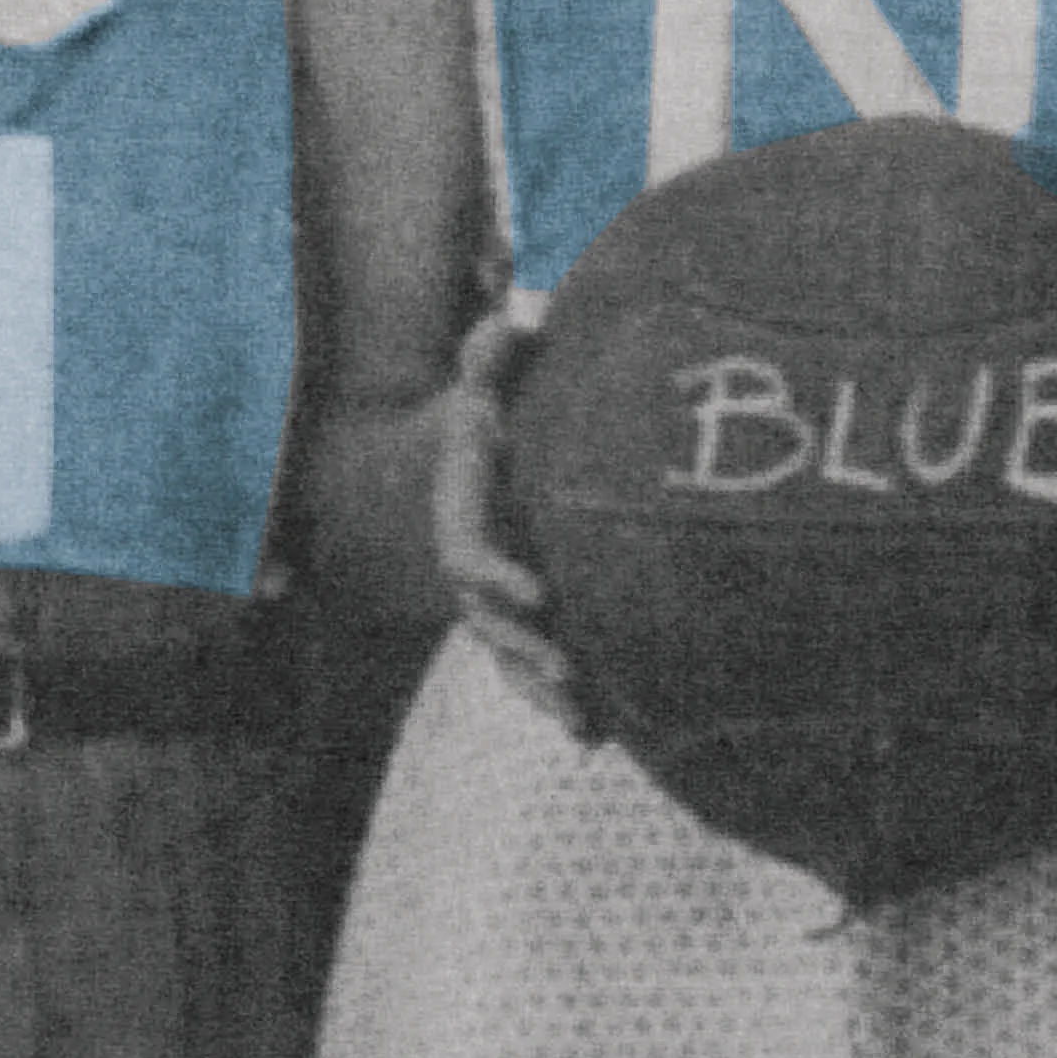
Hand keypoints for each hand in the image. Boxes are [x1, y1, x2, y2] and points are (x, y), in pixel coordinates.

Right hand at [422, 305, 593, 736]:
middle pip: (489, 626)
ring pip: (509, 660)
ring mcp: (490, 602)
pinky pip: (530, 670)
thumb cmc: (482, 409)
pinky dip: (557, 703)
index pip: (468, 557)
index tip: (539, 594)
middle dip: (526, 651)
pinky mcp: (518, 621)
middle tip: (570, 671)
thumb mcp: (482, 376)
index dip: (499, 579)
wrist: (463, 455)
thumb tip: (508, 321)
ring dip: (543, 694)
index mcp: (459, 513)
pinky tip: (597, 736)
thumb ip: (490, 354)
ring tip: (587, 724)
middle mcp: (469, 567)